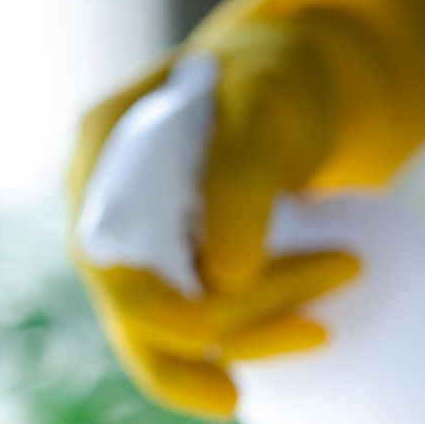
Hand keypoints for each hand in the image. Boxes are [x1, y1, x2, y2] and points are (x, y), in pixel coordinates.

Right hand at [67, 0, 424, 418]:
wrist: (295, 86)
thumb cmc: (277, 80)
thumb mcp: (263, 105)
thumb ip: (238, 177)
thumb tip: (225, 279)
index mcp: (101, 156)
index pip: (114, 263)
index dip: (170, 320)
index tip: (252, 326)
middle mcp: (104, 209)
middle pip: (134, 312)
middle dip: (223, 339)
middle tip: (319, 332)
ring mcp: (136, 244)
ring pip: (165, 333)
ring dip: (247, 343)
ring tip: (324, 329)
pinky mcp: (175, 267)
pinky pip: (196, 327)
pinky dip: (248, 340)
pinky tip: (297, 339)